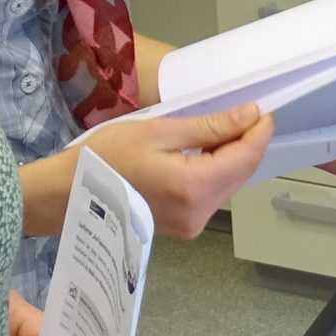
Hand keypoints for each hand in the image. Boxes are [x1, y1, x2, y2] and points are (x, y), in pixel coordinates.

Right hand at [87, 104, 273, 237]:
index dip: (259, 131)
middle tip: (243, 113)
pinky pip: (213, 195)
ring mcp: (192, 224)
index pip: (245, 157)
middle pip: (241, 173)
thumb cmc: (106, 157)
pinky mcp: (185, 226)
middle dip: (247, 142)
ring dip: (232, 156)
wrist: (71, 194)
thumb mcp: (159, 131)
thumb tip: (249, 116)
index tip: (264, 109)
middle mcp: (199, 212)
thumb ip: (209, 127)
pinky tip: (206, 153)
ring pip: (229, 184)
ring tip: (220, 129)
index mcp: (194, 187)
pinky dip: (216, 172)